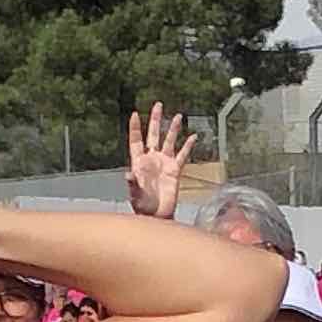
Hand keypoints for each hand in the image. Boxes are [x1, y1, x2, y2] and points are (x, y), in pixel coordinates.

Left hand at [124, 102, 198, 220]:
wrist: (157, 217)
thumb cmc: (143, 207)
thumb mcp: (135, 196)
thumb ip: (132, 184)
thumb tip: (128, 175)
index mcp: (139, 163)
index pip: (136, 141)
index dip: (135, 128)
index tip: (135, 114)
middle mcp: (152, 159)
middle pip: (153, 135)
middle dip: (156, 120)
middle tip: (158, 105)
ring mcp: (164, 163)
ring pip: (169, 141)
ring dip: (173, 129)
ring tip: (178, 116)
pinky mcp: (175, 170)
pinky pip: (183, 155)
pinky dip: (188, 146)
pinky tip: (193, 136)